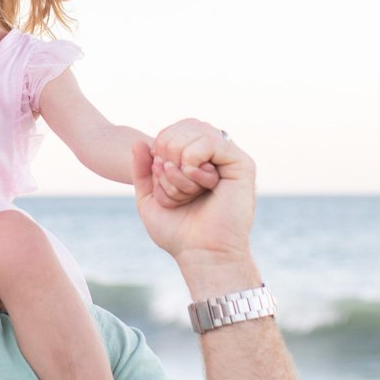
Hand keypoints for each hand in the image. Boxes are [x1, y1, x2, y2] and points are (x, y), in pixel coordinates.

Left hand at [131, 130, 256, 272]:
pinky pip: (212, 143)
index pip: (174, 130)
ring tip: (185, 189)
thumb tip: (136, 141)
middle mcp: (215, 157)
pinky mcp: (242, 165)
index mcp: (197, 162)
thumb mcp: (150, 198)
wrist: (201, 253)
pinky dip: (194, 160)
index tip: (157, 172)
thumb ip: (142, 170)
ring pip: (197, 132)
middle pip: (185, 126)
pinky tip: (196, 180)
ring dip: (178, 162)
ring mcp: (229, 159)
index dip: (159, 143)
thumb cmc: (177, 232)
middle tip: (168, 178)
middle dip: (166, 150)